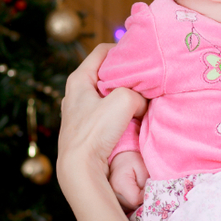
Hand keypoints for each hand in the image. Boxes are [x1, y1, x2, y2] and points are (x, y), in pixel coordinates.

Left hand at [57, 43, 147, 201]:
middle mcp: (76, 93)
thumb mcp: (124, 100)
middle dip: (127, 75)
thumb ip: (137, 93)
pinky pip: (108, 111)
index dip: (123, 50)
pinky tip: (133, 117)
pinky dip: (121, 111)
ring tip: (141, 99)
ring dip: (126, 95)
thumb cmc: (96, 132)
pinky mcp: (87, 128)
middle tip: (145, 79)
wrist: (80, 170)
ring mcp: (80, 112)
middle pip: (107, 73)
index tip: (141, 58)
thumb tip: (142, 102)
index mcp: (78, 79)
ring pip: (109, 93)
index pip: (103, 51)